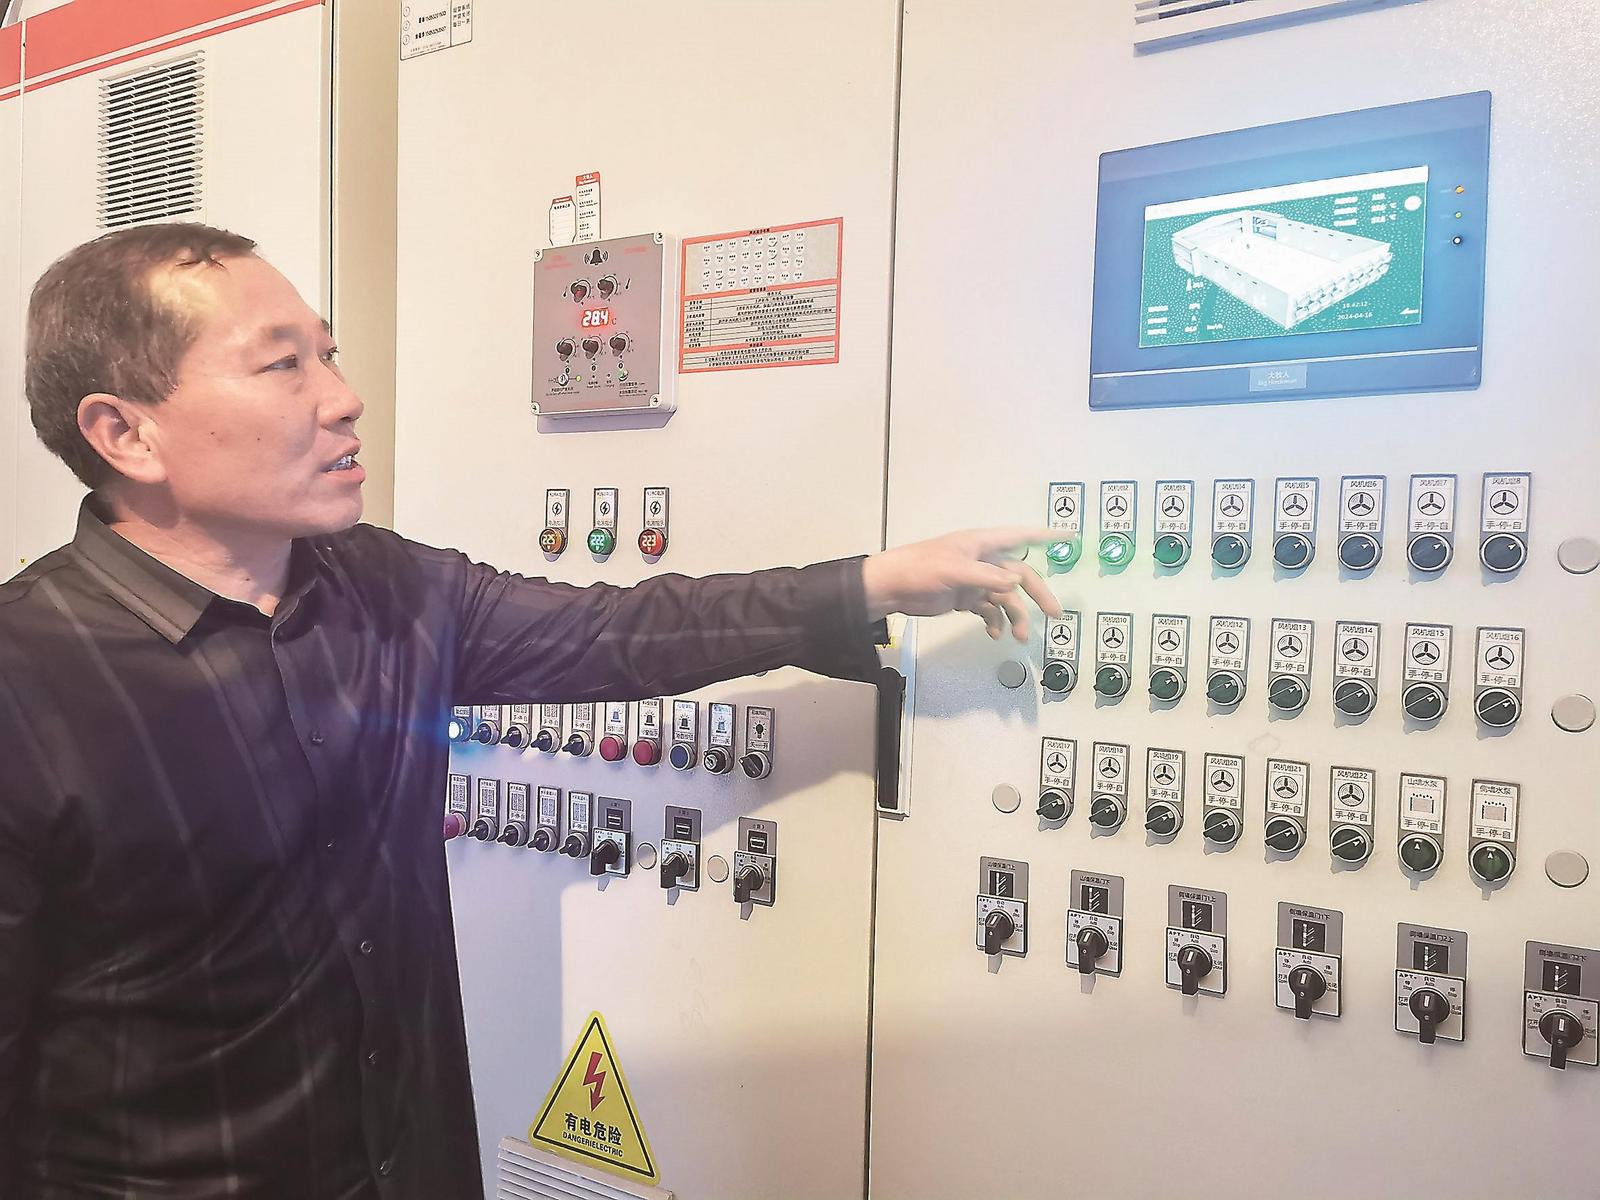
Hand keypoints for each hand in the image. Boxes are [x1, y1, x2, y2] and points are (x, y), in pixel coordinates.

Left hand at [862, 528, 1063, 642]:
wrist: (892, 588)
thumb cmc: (921, 568)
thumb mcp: (956, 570)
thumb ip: (988, 575)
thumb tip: (1017, 579)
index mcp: (981, 544)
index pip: (1019, 536)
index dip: (1044, 535)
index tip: (1068, 536)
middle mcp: (982, 560)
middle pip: (1019, 575)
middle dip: (1037, 594)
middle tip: (1054, 613)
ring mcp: (975, 580)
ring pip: (1005, 597)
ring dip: (1014, 616)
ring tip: (1018, 636)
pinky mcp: (965, 598)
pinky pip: (989, 609)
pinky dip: (995, 621)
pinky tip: (994, 633)